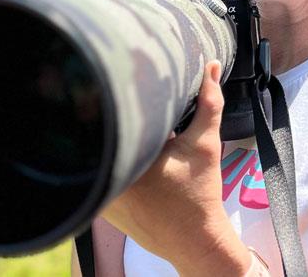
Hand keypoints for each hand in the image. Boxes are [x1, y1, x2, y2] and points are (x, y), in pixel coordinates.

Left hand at [100, 61, 249, 275]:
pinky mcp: (101, 206)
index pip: (112, 118)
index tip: (124, 81)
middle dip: (112, 118)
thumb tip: (210, 66)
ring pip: (97, 156)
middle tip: (121, 98)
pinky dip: (109, 164)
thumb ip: (209, 103)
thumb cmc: (200, 193)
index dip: (116, 97)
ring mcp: (100, 195)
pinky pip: (98, 176)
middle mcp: (108, 179)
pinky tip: (122, 155)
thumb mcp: (206, 144)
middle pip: (101, 136)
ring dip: (109, 141)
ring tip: (119, 125)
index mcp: (130, 157)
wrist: (195, 241)